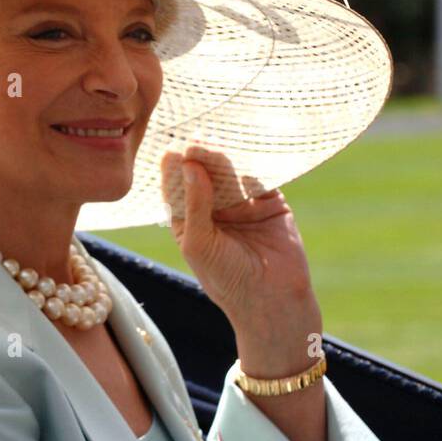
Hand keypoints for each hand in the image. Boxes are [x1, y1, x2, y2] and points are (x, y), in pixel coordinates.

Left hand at [160, 146, 321, 358]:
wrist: (271, 298)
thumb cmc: (225, 278)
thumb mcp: (199, 242)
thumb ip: (195, 203)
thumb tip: (190, 164)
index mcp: (190, 221)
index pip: (178, 189)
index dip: (174, 171)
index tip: (170, 151)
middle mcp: (214, 209)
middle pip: (204, 176)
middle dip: (199, 159)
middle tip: (193, 142)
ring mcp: (242, 204)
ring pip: (231, 173)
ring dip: (222, 159)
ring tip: (212, 146)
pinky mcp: (269, 202)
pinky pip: (261, 177)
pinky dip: (253, 164)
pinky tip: (244, 152)